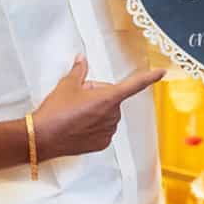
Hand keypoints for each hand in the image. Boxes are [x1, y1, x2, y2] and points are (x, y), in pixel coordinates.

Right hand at [34, 55, 164, 159]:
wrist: (42, 137)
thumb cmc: (55, 111)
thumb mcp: (67, 85)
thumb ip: (79, 71)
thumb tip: (81, 59)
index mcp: (108, 98)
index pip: (134, 85)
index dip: (149, 78)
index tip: (161, 73)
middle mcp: (113, 115)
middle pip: (111, 98)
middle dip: (98, 95)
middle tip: (78, 98)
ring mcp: (109, 131)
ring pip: (107, 114)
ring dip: (96, 110)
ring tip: (75, 113)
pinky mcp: (102, 143)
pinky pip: (104, 129)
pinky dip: (94, 126)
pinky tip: (78, 126)